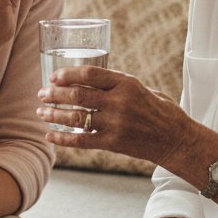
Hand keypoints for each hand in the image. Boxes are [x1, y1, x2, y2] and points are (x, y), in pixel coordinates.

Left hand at [36, 64, 186, 166]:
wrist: (177, 139)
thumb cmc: (159, 110)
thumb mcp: (142, 88)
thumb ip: (117, 84)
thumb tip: (88, 80)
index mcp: (127, 84)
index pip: (90, 74)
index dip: (68, 74)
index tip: (54, 77)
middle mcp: (120, 102)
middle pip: (78, 95)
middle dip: (55, 94)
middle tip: (42, 93)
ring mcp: (116, 124)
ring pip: (76, 117)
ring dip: (54, 114)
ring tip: (41, 112)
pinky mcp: (113, 144)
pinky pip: (82, 140)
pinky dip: (62, 138)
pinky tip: (50, 135)